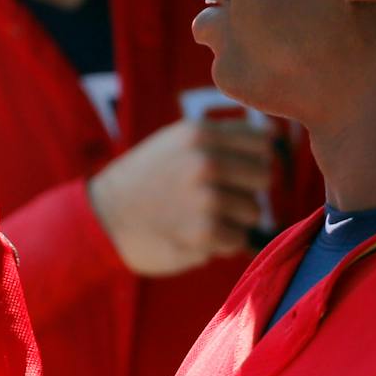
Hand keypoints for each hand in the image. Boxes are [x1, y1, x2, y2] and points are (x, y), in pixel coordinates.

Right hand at [88, 116, 273, 275]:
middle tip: (214, 197)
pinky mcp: (204, 233)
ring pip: (253, 211)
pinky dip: (221, 242)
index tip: (232, 171)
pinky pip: (238, 239)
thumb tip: (273, 135)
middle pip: (263, 177)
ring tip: (198, 216)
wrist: (102, 218)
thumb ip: (222, 136)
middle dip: (245, 190)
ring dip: (232, 218)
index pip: (262, 143)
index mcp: (200, 134)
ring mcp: (205, 198)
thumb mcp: (174, 142)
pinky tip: (195, 234)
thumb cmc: (145, 179)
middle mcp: (205, 162)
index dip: (252, 159)